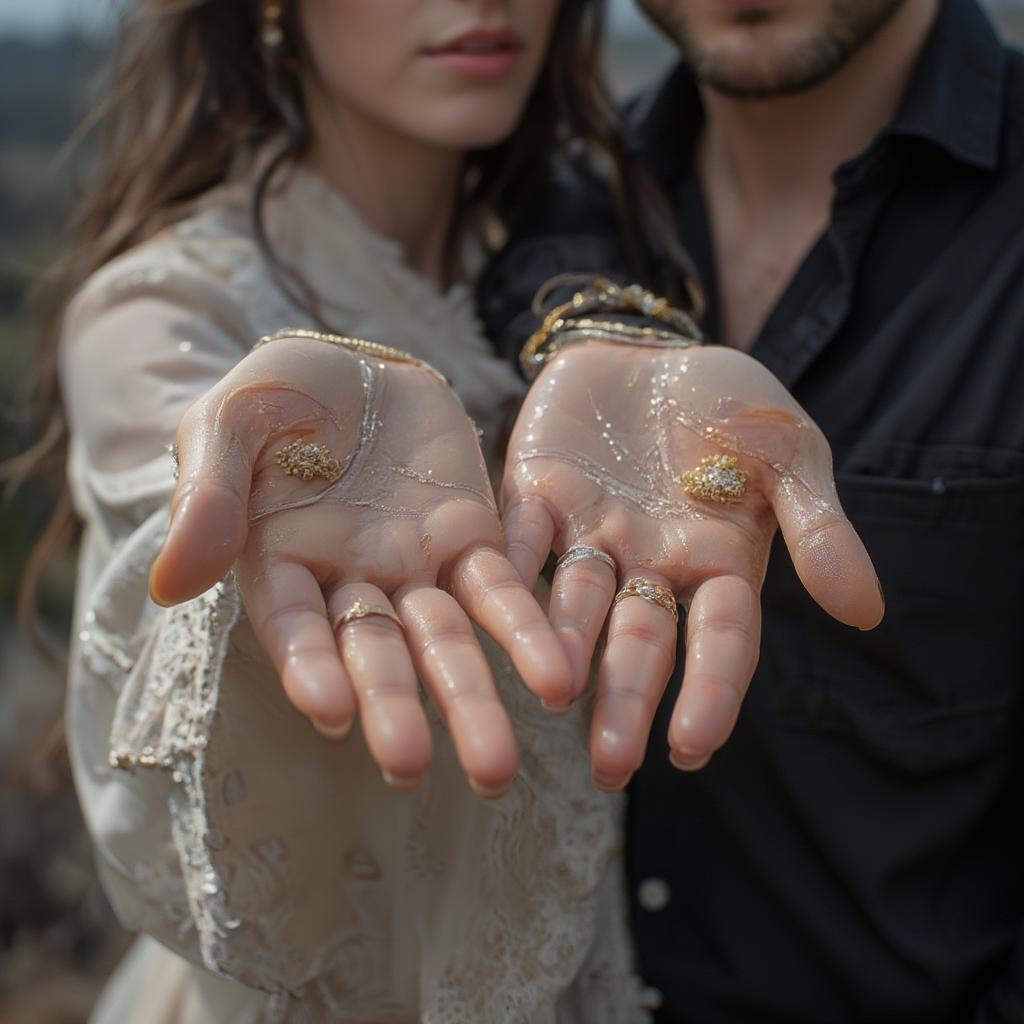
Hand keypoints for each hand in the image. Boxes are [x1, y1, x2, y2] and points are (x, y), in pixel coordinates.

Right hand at [150, 335, 570, 796]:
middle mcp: (349, 581)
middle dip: (394, 709)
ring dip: (469, 698)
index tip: (331, 711)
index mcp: (278, 561)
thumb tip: (171, 584)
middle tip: (412, 772)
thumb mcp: (229, 423)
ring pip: (444, 639)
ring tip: (497, 769)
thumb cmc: (277, 393)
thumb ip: (207, 496)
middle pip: (374, 652)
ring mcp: (414, 565)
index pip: (292, 625)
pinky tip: (556, 680)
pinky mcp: (470, 538)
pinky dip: (524, 632)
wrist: (356, 362)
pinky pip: (501, 588)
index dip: (309, 666)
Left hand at [501, 341, 882, 788]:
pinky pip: (516, 540)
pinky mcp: (535, 496)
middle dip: (625, 700)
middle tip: (609, 767)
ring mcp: (589, 533)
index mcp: (718, 562)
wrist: (656, 347)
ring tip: (553, 701)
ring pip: (574, 606)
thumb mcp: (790, 451)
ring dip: (563, 653)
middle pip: (639, 642)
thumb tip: (866, 613)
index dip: (709, 691)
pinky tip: (492, 615)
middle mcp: (649, 564)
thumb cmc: (732, 404)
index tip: (692, 747)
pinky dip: (503, 574)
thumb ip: (819, 526)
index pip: (719, 640)